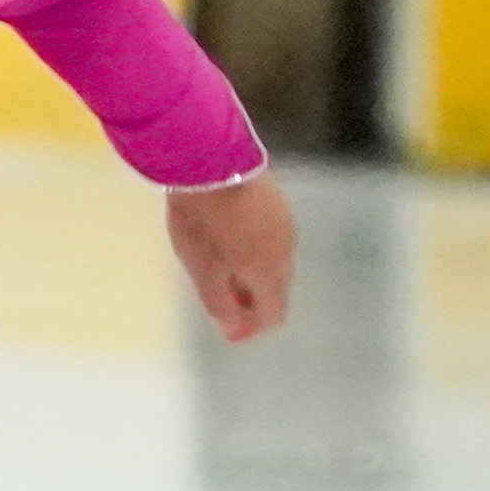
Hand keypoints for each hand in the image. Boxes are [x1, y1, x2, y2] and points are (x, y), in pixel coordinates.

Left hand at [166, 171, 294, 342]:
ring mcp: (286, 222)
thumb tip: (233, 329)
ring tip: (224, 270)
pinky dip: (257, 251)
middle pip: (278, 289)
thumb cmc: (202, 220)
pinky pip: (273, 238)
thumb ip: (220, 302)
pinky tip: (233, 240)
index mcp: (270, 272)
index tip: (230, 331)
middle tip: (223, 302)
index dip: (253, 329)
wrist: (209, 158)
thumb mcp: (203, 269)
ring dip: (255, 275)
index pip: (275, 314)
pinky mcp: (278, 200)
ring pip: (277, 262)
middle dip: (253, 302)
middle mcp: (287, 250)